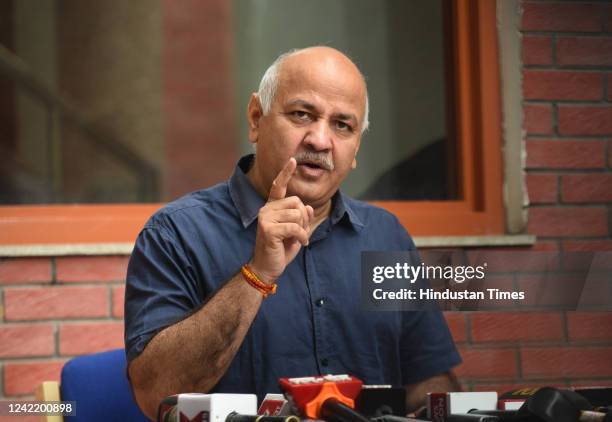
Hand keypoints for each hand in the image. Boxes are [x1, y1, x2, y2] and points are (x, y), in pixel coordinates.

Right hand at [250, 158, 313, 282]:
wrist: (267, 268)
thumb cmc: (281, 249)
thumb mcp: (296, 231)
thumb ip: (302, 218)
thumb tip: (308, 207)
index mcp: (272, 208)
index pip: (278, 186)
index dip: (286, 173)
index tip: (292, 160)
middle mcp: (266, 209)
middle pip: (297, 202)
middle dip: (304, 218)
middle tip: (299, 232)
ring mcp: (265, 218)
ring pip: (297, 214)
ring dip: (303, 229)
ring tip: (296, 239)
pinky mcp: (268, 229)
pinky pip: (295, 227)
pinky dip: (302, 236)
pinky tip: (299, 243)